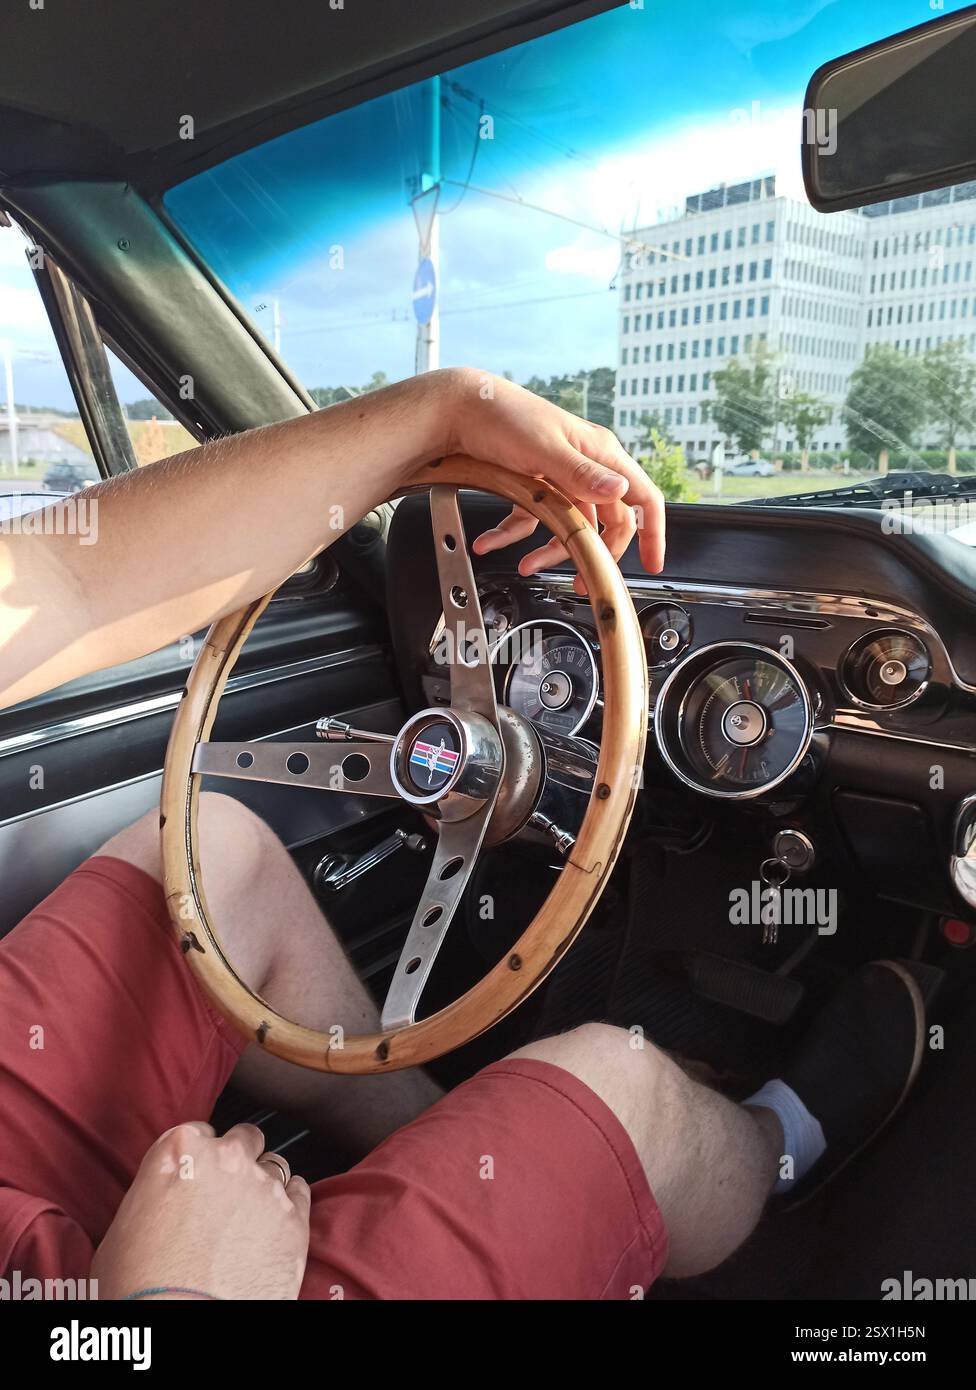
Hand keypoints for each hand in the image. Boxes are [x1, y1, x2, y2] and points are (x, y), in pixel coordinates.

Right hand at [91, 1122, 310, 1300]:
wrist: (178, 1320)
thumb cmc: (138, 1285)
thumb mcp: (123, 1227)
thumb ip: (155, 1194)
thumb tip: (162, 1204)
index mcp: (179, 1150)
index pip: (200, 1133)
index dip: (201, 1157)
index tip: (200, 1177)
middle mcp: (226, 1157)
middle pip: (244, 1139)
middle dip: (238, 1162)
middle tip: (228, 1194)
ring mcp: (264, 1185)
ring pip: (274, 1165)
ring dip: (264, 1185)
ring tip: (251, 1217)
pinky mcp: (293, 1218)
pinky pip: (300, 1193)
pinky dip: (290, 1205)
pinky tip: (275, 1226)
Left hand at [441, 369, 664, 592]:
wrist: (456, 406)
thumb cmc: (501, 415)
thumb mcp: (544, 448)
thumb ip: (582, 473)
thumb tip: (620, 490)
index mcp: (599, 452)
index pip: (642, 497)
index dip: (652, 532)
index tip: (651, 564)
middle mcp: (583, 466)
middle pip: (606, 520)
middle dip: (596, 553)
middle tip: (583, 581)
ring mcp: (556, 476)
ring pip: (568, 524)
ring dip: (548, 550)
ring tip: (527, 566)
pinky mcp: (530, 483)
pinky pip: (530, 518)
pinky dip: (510, 534)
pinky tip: (489, 542)